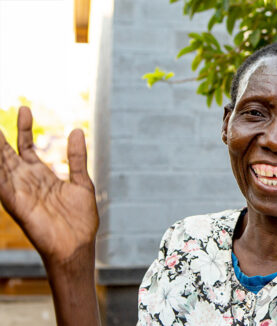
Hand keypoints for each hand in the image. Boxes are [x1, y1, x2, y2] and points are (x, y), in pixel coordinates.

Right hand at [0, 107, 98, 265]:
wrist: (77, 245)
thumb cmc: (80, 220)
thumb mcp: (81, 182)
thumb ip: (76, 158)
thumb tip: (76, 131)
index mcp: (42, 176)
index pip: (27, 147)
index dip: (24, 128)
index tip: (25, 109)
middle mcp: (27, 181)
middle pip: (8, 152)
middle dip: (1, 135)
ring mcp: (19, 191)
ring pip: (1, 164)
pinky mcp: (14, 203)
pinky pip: (0, 182)